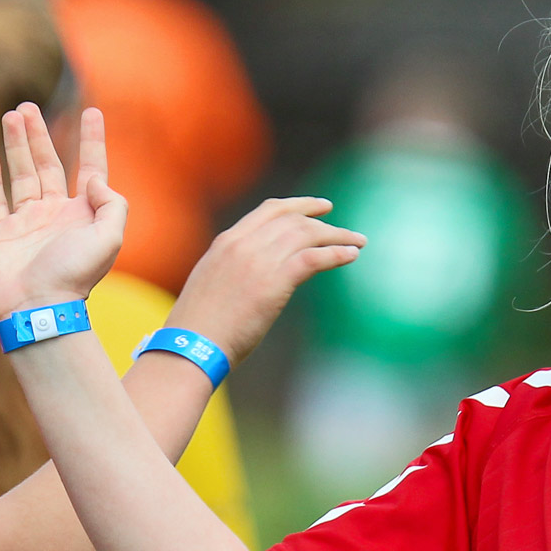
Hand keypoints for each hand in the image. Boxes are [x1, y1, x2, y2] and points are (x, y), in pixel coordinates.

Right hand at [0, 104, 123, 318]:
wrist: (38, 308)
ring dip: (17, 144)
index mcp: (83, 213)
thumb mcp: (110, 238)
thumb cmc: (76, 276)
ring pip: (21, 174)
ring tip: (12, 115)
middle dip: (40, 134)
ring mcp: (25, 222)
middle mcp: (55, 214)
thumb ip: (112, 204)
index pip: (91, 167)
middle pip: (49, 164)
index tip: (93, 111)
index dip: (92, 139)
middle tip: (28, 105)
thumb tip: (95, 179)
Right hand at [166, 196, 363, 363]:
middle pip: (294, 220)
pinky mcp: (274, 282)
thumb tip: (257, 276)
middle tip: (346, 230)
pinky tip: (351, 256)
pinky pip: (313, 258)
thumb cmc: (200, 326)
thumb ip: (235, 270)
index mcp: (227, 242)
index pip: (269, 211)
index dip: (299, 206)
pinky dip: (336, 254)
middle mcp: (244, 244)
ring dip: (338, 237)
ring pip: (307, 235)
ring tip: (358, 243)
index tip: (319, 207)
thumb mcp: (213, 284)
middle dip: (324, 221)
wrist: (192, 344)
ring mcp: (259, 261)